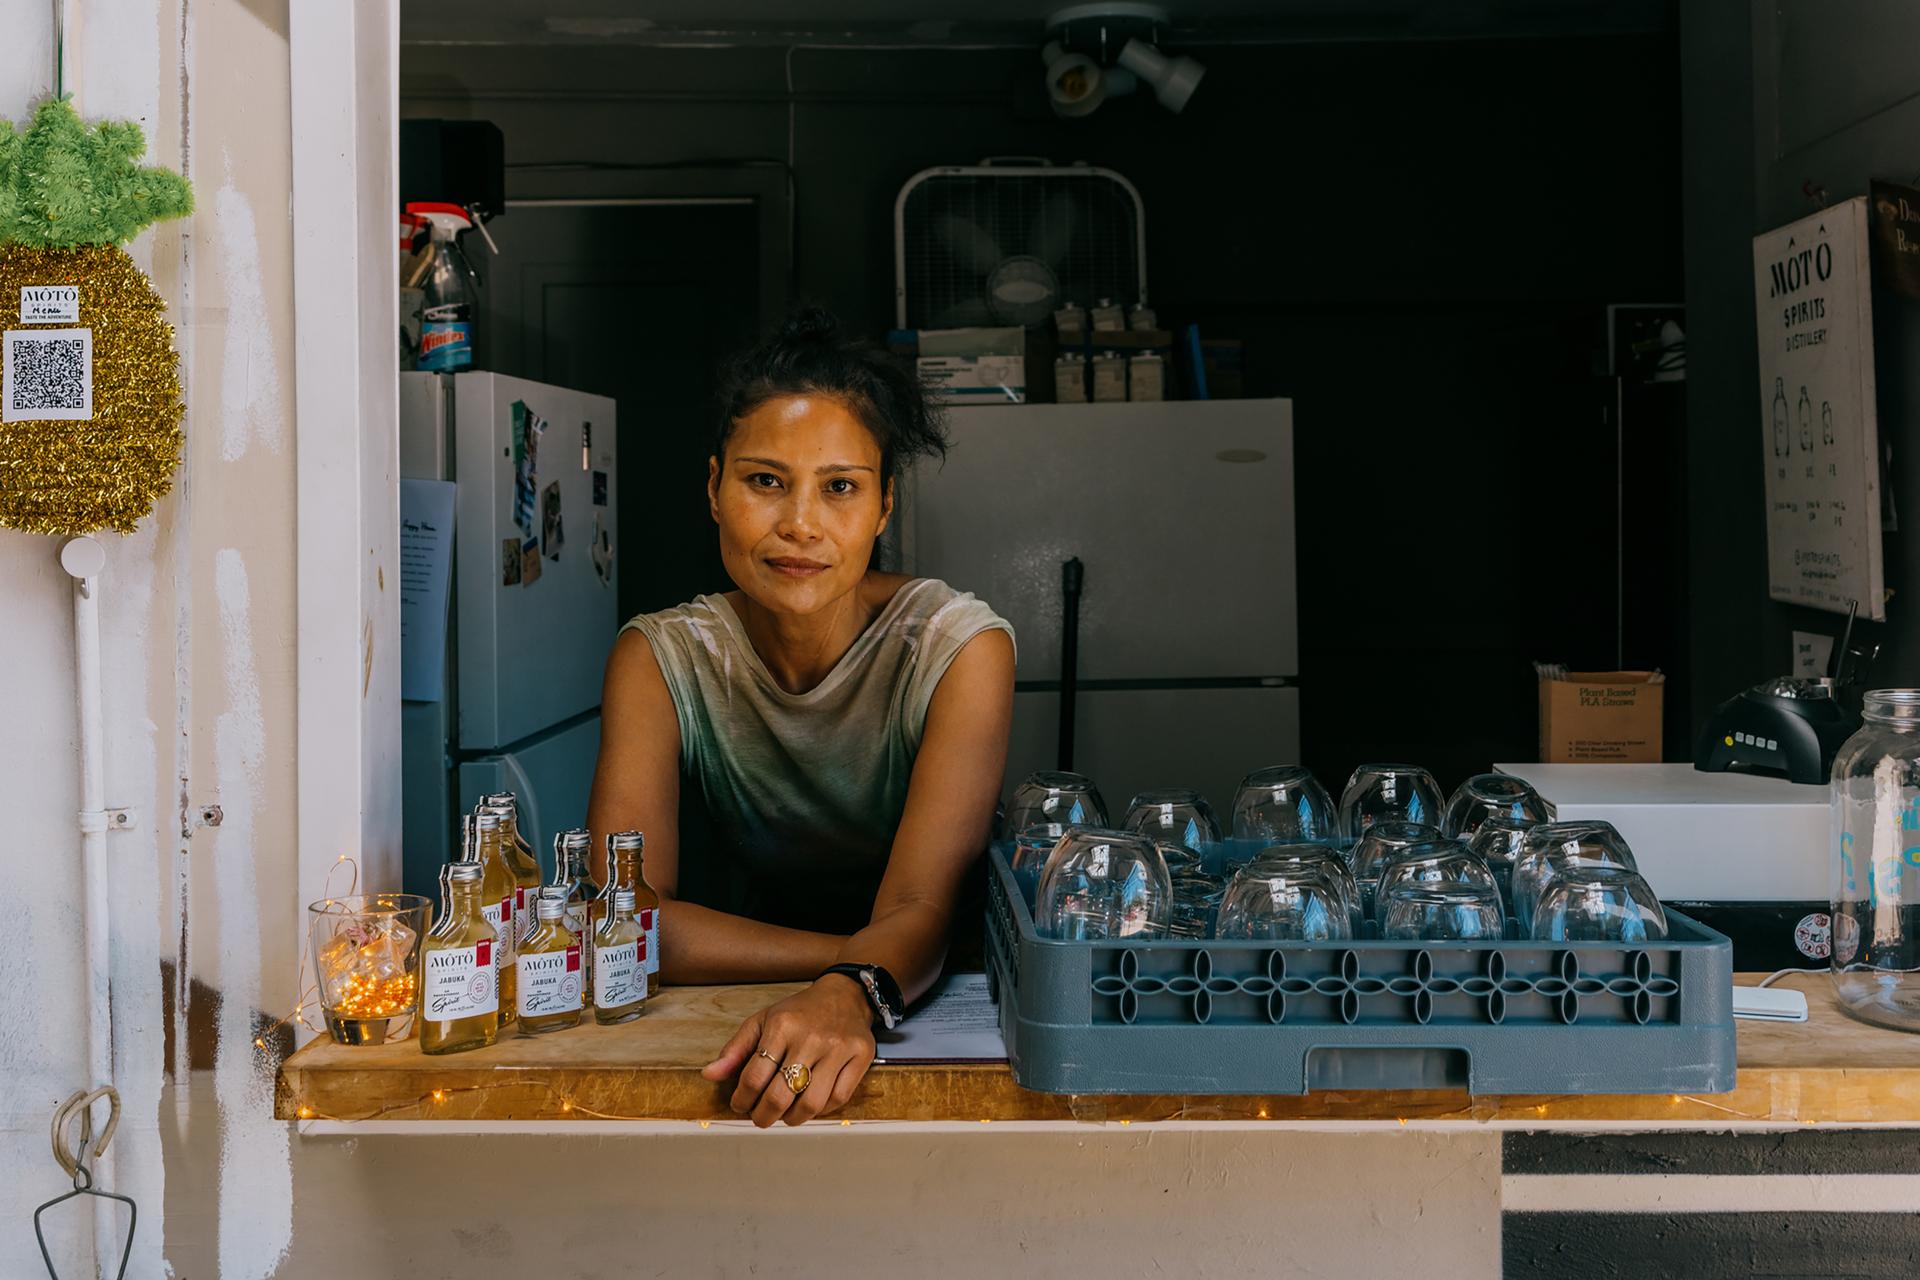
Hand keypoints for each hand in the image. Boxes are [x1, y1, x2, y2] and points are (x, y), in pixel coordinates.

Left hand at [701, 976, 875, 1126]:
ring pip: (811, 1103)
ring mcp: (838, 1048)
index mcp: (782, 1026)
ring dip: (792, 1118)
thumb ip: (736, 1049)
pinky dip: (821, 1110)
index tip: (739, 1104)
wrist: (846, 994)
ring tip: (784, 1115)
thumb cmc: (800, 1012)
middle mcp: (810, 1037)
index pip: (754, 1076)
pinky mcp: (861, 1056)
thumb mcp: (763, 1021)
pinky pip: (838, 1099)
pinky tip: (810, 1104)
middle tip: (759, 1119)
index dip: (742, 1099)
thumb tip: (709, 1075)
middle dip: (763, 1116)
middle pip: (780, 1095)